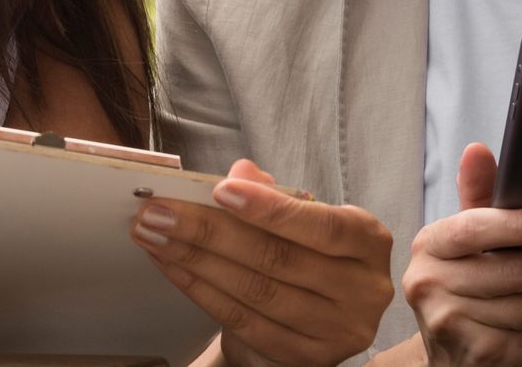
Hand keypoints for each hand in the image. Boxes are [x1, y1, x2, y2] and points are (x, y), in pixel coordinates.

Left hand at [132, 159, 393, 366]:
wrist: (306, 322)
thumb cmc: (304, 255)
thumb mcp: (299, 220)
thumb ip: (274, 193)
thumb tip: (240, 172)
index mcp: (368, 241)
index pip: (322, 224)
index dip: (270, 209)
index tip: (218, 190)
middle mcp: (364, 290)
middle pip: (279, 259)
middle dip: (210, 231)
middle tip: (159, 212)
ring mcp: (337, 331)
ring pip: (255, 292)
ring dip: (195, 260)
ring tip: (153, 234)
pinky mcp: (306, 359)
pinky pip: (242, 321)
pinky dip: (199, 290)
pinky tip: (169, 265)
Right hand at [404, 143, 521, 366]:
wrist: (447, 358)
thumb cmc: (467, 287)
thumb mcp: (467, 243)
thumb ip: (478, 198)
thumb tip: (479, 149)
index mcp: (431, 244)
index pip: (477, 227)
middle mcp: (431, 282)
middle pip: (518, 271)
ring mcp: (451, 323)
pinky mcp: (476, 357)